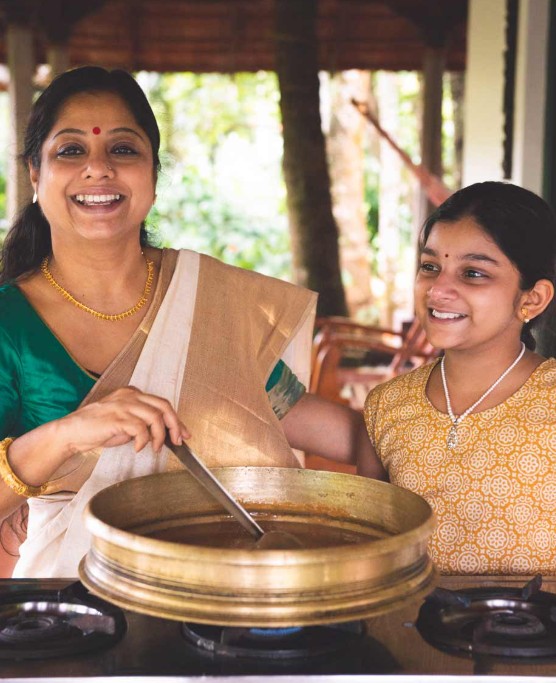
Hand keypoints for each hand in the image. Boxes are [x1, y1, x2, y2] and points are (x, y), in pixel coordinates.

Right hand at [57, 386, 189, 455]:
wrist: (71, 432)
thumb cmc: (96, 429)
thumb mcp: (123, 423)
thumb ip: (141, 423)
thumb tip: (161, 434)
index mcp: (132, 394)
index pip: (162, 403)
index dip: (176, 420)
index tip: (184, 434)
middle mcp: (130, 396)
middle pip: (164, 406)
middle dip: (175, 425)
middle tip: (177, 441)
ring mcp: (123, 405)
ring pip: (155, 417)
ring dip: (159, 436)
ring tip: (154, 448)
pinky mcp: (117, 417)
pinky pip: (140, 428)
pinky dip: (143, 441)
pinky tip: (137, 448)